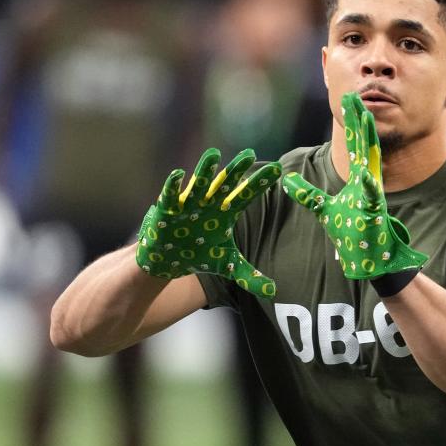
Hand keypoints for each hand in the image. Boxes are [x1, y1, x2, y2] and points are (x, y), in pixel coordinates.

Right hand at [136, 148, 280, 298]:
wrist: (167, 261)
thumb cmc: (199, 255)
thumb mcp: (227, 265)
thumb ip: (250, 276)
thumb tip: (274, 291)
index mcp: (226, 212)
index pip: (247, 195)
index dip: (260, 183)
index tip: (278, 170)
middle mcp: (209, 203)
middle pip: (225, 184)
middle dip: (236, 169)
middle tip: (250, 153)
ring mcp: (189, 204)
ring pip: (199, 184)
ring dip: (205, 170)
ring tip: (213, 155)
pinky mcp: (168, 210)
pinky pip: (171, 196)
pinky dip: (173, 186)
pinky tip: (178, 174)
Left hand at [282, 92, 427, 284]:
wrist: (368, 260)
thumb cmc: (353, 232)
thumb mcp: (323, 209)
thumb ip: (307, 193)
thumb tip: (286, 180)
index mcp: (358, 178)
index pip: (355, 144)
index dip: (352, 122)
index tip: (348, 100)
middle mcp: (368, 182)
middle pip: (364, 145)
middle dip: (360, 121)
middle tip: (356, 96)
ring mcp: (373, 196)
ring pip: (372, 163)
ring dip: (369, 141)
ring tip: (367, 118)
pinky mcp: (374, 215)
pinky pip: (373, 198)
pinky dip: (370, 187)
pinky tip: (366, 175)